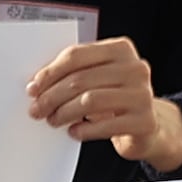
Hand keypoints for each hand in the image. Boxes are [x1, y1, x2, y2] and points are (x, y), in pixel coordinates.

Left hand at [26, 34, 181, 172]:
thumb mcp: (98, 78)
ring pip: (89, 101)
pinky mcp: (144, 121)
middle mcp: (135, 68)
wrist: (147, 125)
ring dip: (64, 113)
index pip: (76, 55)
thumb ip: (74, 73)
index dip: (50, 72)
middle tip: (37, 109)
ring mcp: (142, 94)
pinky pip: (104, 126)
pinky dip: (83, 130)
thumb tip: (37, 85)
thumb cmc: (115, 98)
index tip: (33, 87)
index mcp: (120, 49)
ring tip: (53, 120)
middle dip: (52, 96)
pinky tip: (74, 131)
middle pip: (80, 79)